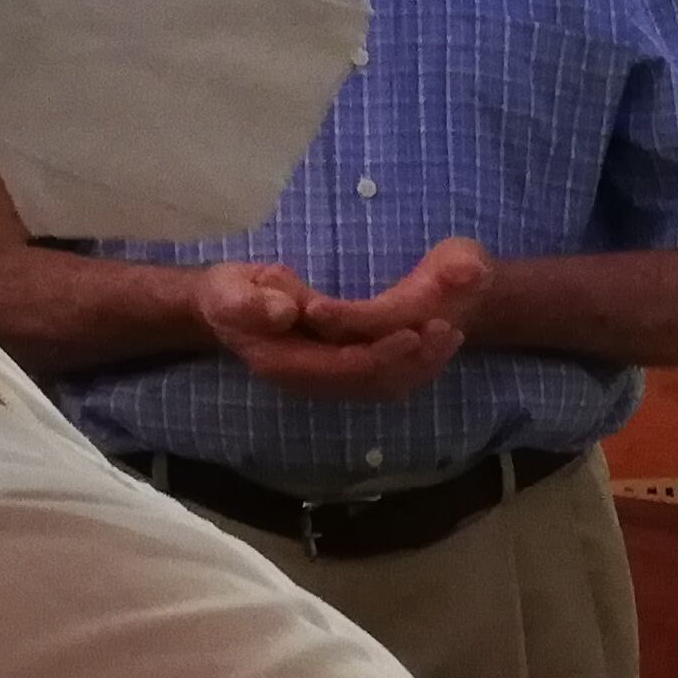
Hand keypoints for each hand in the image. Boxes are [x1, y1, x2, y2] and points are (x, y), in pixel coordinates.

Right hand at [190, 239, 489, 396]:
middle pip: (375, 382)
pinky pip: (384, 378)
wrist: (225, 308)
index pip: (347, 368)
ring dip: (422, 364)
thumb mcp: (228, 292)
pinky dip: (414, 364)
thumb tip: (287, 312)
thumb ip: (253, 303)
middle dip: (415, 360)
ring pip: (385, 385)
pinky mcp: (339, 373)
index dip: (384, 353)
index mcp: (288, 365)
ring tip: (453, 335)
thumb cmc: (228, 295)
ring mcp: (327, 382)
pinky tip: (437, 343)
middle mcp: (312, 383)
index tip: (416, 331)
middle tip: (450, 330)